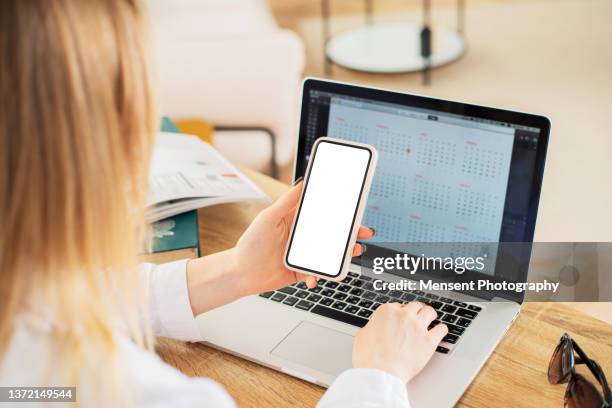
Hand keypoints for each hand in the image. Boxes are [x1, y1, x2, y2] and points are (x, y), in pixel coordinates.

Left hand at [233, 181, 374, 294]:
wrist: (240, 273)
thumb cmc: (250, 244)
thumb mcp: (268, 218)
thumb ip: (286, 202)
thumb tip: (302, 183)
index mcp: (296, 221)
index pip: (322, 212)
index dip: (339, 210)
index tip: (354, 206)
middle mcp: (302, 237)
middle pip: (332, 233)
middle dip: (350, 232)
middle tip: (364, 231)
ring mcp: (303, 255)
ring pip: (330, 253)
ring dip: (343, 254)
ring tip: (351, 252)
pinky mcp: (301, 271)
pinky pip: (317, 273)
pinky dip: (319, 276)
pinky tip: (314, 278)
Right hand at [352, 302, 447, 382]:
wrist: (380, 373)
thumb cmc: (369, 357)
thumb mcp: (362, 335)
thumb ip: (372, 326)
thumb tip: (375, 328)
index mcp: (387, 311)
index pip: (398, 306)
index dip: (399, 313)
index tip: (401, 318)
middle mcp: (404, 315)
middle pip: (415, 306)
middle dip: (415, 311)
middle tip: (416, 316)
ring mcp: (418, 327)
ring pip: (430, 311)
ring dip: (430, 314)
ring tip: (430, 319)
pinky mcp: (429, 341)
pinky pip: (442, 329)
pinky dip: (441, 329)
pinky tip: (439, 331)